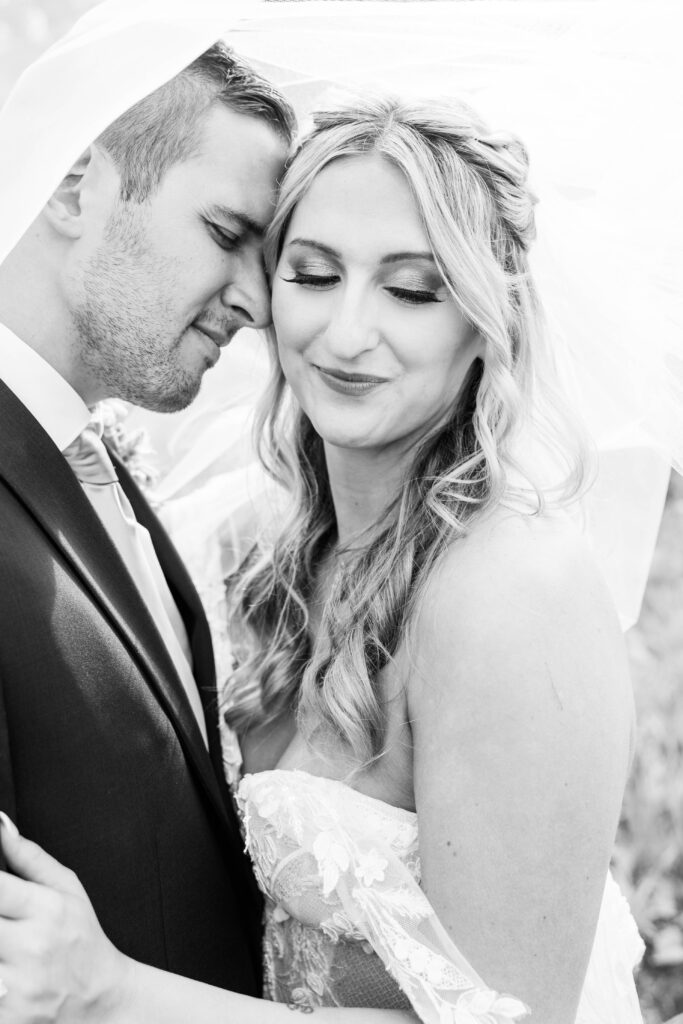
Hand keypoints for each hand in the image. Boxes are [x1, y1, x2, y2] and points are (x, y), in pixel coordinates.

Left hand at [0, 815, 132, 1023]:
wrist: (100, 999)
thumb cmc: (82, 938)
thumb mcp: (67, 889)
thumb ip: (28, 856)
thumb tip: (0, 825)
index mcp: (46, 909)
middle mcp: (31, 947)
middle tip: (2, 922)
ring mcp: (17, 987)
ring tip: (5, 941)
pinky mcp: (7, 1017)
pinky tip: (5, 969)